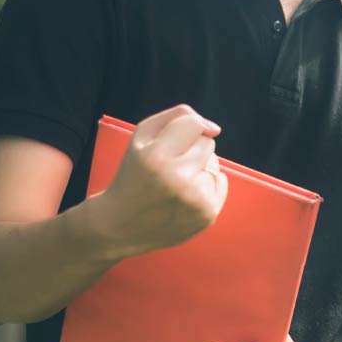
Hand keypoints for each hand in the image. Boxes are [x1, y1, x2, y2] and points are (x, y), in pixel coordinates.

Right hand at [95, 105, 226, 255]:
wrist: (120, 225)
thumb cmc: (134, 173)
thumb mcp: (142, 137)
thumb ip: (177, 117)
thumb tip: (214, 129)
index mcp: (156, 157)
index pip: (194, 124)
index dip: (186, 129)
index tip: (173, 141)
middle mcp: (177, 179)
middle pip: (208, 143)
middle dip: (191, 150)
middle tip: (168, 167)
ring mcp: (194, 199)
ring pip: (215, 163)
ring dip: (199, 169)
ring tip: (174, 184)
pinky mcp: (207, 215)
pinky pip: (221, 182)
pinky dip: (207, 185)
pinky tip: (184, 196)